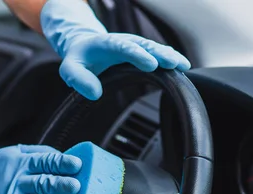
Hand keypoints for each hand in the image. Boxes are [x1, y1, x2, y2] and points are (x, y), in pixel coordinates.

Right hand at [0, 144, 81, 193]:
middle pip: (40, 183)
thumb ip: (38, 154)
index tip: (76, 164)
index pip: (45, 162)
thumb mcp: (13, 153)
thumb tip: (64, 156)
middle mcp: (16, 183)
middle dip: (59, 185)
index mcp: (21, 164)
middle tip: (75, 187)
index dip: (61, 163)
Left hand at [59, 33, 190, 99]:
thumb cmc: (79, 58)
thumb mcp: (69, 69)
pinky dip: (169, 58)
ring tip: (183, 65)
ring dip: (169, 56)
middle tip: (174, 64)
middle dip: (160, 54)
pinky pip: (157, 53)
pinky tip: (182, 66)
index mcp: (107, 43)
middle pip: (145, 45)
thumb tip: (95, 93)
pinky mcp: (141, 52)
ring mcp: (134, 46)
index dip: (138, 55)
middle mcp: (124, 42)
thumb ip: (78, 79)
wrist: (84, 46)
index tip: (151, 65)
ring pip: (154, 48)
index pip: (124, 47)